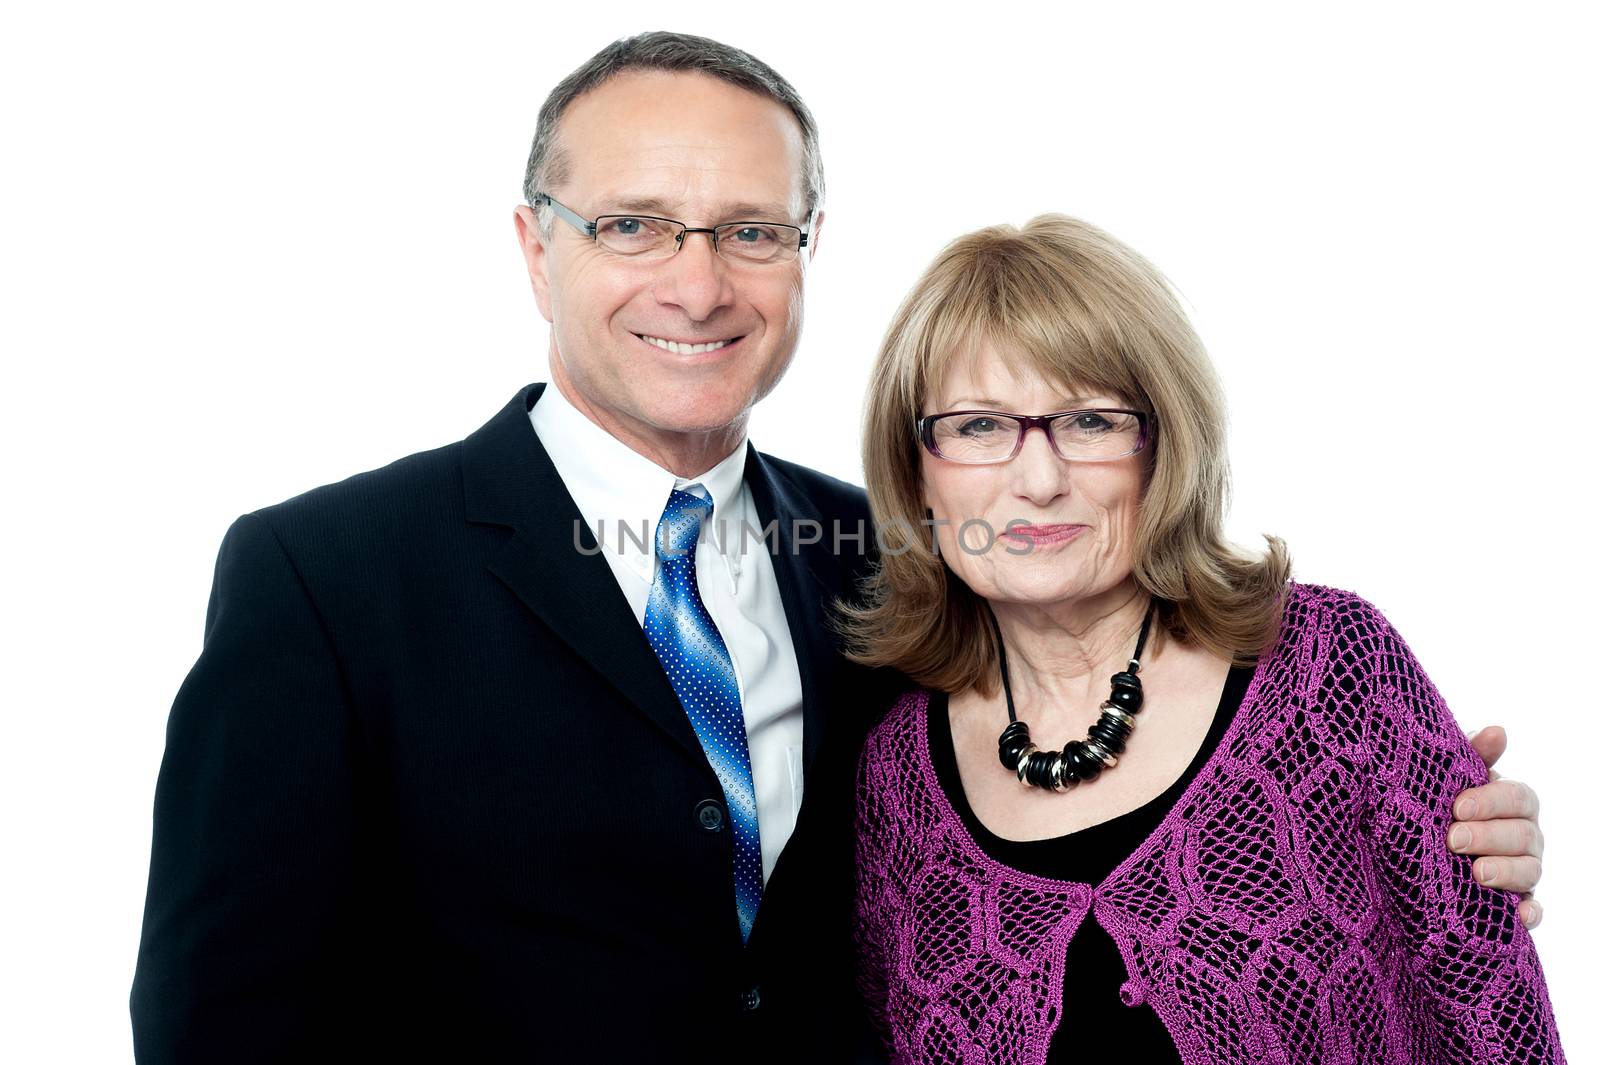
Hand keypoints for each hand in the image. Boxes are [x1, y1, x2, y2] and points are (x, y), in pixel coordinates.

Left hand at [1448, 726, 1543, 928]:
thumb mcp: (1453, 778)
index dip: (1490, 801)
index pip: (1516, 796)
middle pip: (1524, 834)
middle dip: (1489, 836)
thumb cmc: (1445, 802)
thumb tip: (1496, 731)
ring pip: (1531, 870)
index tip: (1457, 807)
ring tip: (1477, 873)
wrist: (1427, 846)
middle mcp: (1525, 835)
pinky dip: (1531, 914)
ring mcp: (1525, 869)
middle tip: (1453, 839)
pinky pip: (1534, 910)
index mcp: (1513, 802)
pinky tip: (1520, 917)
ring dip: (1506, 872)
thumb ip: (1472, 756)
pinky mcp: (1518, 901)